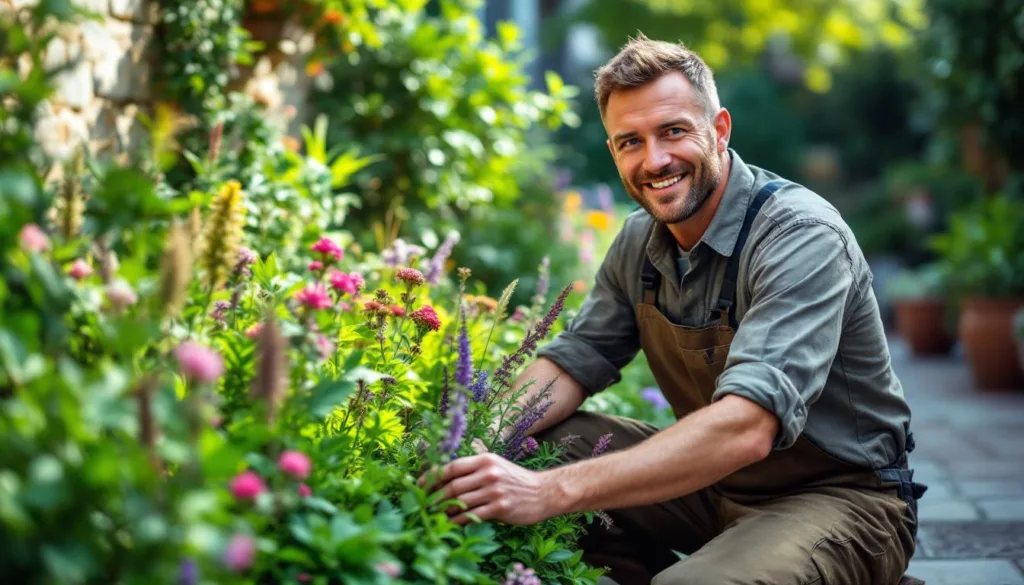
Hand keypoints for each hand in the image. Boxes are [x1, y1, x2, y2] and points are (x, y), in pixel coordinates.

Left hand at [419, 442, 556, 525]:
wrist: (544, 492)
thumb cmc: (516, 480)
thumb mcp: (496, 466)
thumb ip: (474, 469)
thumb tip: (445, 478)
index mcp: (485, 460)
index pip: (452, 467)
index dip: (432, 476)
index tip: (420, 485)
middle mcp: (488, 473)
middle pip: (452, 485)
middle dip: (434, 497)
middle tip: (423, 505)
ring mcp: (494, 490)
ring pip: (460, 502)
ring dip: (444, 510)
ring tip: (433, 515)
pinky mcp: (500, 507)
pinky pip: (472, 515)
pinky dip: (458, 521)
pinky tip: (451, 524)